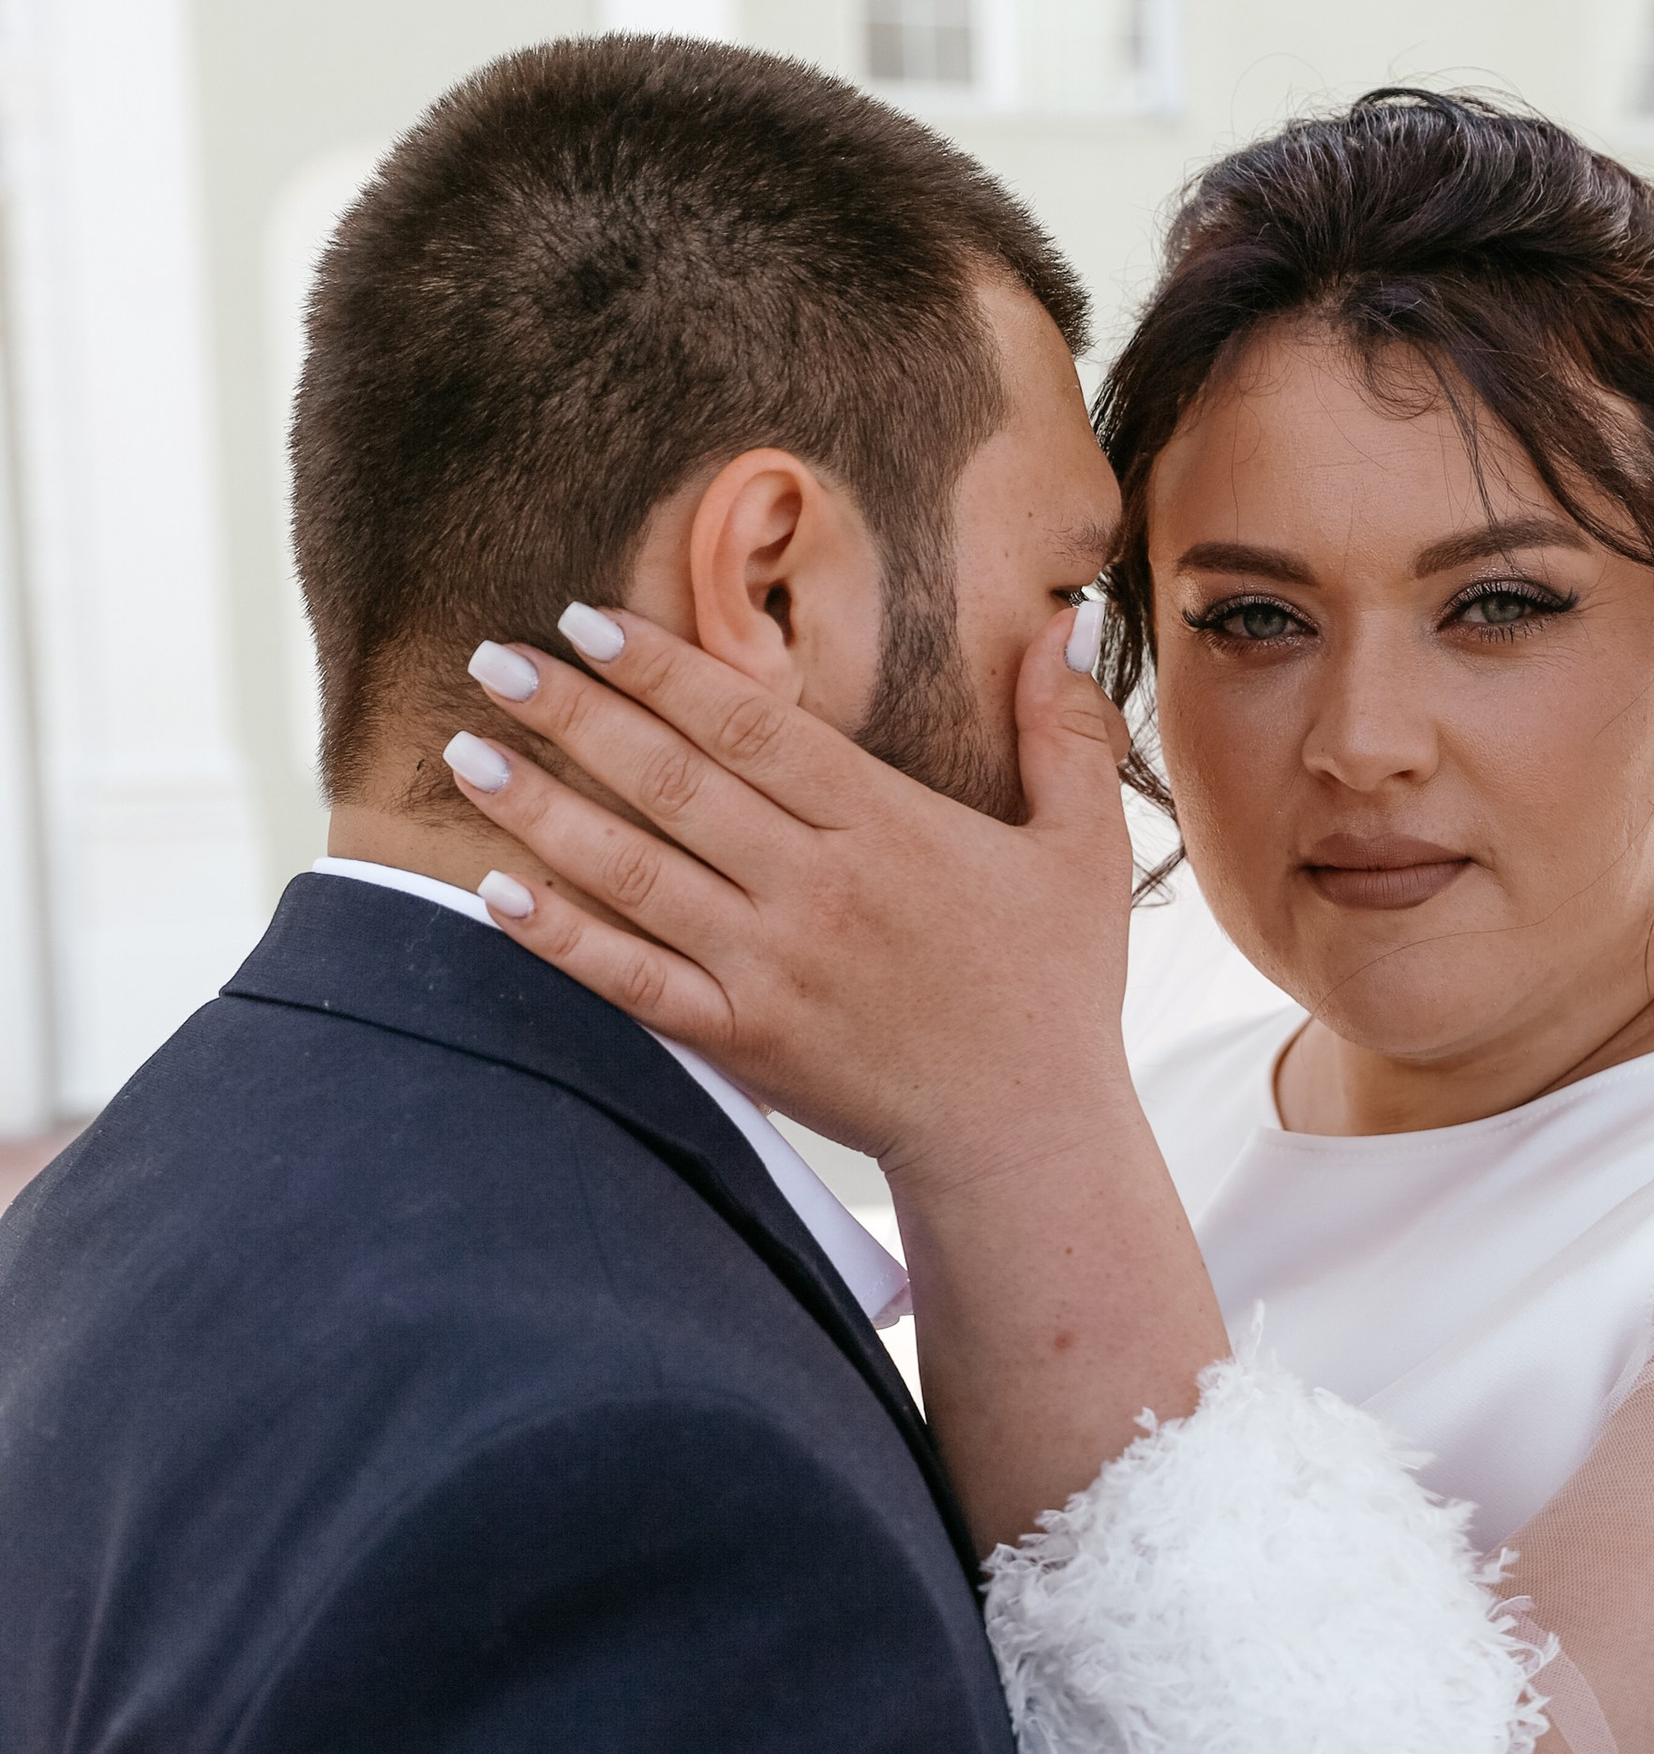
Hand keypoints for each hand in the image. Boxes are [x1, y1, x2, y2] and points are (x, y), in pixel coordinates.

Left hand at [451, 598, 1226, 1550]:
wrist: (1024, 1139)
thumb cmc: (1055, 989)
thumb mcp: (1085, 849)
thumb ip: (1065, 729)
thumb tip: (1066, 615)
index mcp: (890, 829)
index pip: (753, 728)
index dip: (663, 669)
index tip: (586, 621)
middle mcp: (819, 891)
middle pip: (674, 783)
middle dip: (575, 714)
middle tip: (491, 659)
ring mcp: (772, 970)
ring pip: (636, 873)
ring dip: (543, 810)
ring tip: (467, 752)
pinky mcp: (743, 1042)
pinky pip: (633, 981)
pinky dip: (561, 938)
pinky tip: (495, 893)